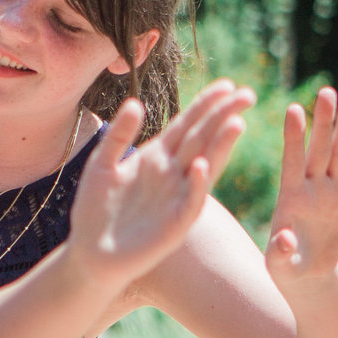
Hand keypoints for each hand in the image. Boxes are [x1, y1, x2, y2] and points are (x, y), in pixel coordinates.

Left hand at [62, 81, 254, 294]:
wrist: (89, 254)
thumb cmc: (95, 211)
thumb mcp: (101, 166)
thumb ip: (118, 136)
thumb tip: (135, 102)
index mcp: (157, 156)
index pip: (187, 124)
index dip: (206, 104)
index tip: (228, 83)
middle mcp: (172, 174)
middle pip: (202, 139)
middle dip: (224, 116)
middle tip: (248, 93)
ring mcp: (176, 199)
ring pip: (203, 166)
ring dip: (219, 146)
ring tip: (236, 123)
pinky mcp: (174, 225)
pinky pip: (189, 202)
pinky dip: (195, 184)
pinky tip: (199, 165)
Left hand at [266, 88, 337, 288]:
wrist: (308, 275)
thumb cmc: (286, 268)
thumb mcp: (279, 265)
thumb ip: (280, 252)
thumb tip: (285, 239)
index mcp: (290, 197)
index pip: (292, 160)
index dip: (294, 136)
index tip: (294, 109)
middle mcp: (311, 188)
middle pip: (318, 149)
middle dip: (324, 121)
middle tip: (327, 91)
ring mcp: (331, 190)